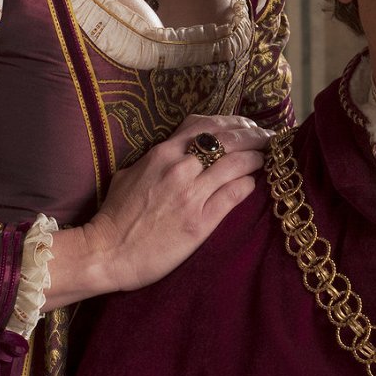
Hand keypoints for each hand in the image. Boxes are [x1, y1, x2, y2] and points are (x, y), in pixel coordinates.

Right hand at [47, 115, 273, 307]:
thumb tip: (179, 150)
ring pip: (238, 164)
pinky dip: (249, 185)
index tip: (249, 126)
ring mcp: (191, 194)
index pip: (210, 125)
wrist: (106, 253)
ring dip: (258, 159)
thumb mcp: (132, 173)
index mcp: (163, 152)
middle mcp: (180, 167)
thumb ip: (158, 158)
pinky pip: (235, 194)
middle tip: (270, 140)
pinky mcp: (201, 221)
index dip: (236, 123)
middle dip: (255, 136)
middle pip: (230, 139)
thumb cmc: (116, 215)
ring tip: (266, 160)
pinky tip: (254, 184)